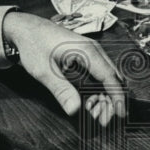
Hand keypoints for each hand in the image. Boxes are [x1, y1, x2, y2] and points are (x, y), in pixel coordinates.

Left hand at [2, 13, 125, 125]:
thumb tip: (75, 110)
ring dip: (106, 95)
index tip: (122, 114)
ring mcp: (92, 51)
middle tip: (103, 121)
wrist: (27, 28)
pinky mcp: (87, 54)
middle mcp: (94, 50)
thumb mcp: (43, 71)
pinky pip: (100, 72)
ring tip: (96, 113)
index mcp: (87, 51)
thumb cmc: (34, 46)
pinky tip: (91, 100)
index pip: (109, 77)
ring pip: (108, 76)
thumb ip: (61, 90)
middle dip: (112, 100)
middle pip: (112, 77)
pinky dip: (100, 88)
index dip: (117, 97)